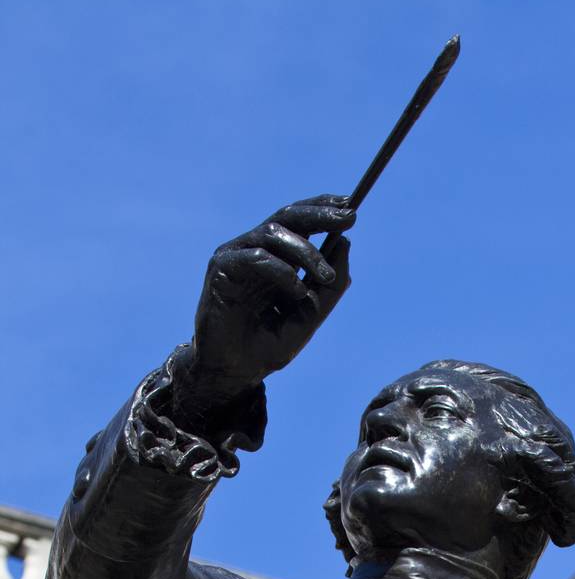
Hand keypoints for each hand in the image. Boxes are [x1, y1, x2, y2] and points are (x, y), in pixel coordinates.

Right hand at [176, 195, 355, 412]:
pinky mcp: (222, 270)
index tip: (349, 207)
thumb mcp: (308, 317)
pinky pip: (255, 257)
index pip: (299, 222)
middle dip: (319, 215)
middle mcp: (255, 250)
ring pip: (274, 234)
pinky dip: (282, 271)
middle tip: (347, 217)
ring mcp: (237, 257)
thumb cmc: (266, 345)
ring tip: (326, 275)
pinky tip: (298, 291)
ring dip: (306, 251)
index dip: (322, 210)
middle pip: (287, 217)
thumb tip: (345, 244)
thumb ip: (328, 289)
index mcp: (275, 257)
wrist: (235, 372)